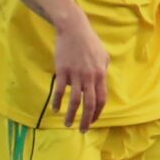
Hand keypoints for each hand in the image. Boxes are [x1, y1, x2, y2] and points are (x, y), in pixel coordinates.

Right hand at [51, 9, 108, 131]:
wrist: (74, 29)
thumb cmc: (90, 42)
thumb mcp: (103, 56)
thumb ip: (103, 71)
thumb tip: (102, 84)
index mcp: (101, 74)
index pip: (101, 99)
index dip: (98, 112)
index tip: (93, 121)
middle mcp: (89, 77)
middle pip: (90, 104)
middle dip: (87, 120)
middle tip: (83, 130)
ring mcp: (76, 74)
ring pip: (75, 101)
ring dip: (72, 115)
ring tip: (68, 124)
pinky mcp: (62, 71)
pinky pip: (59, 90)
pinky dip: (57, 101)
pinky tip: (55, 109)